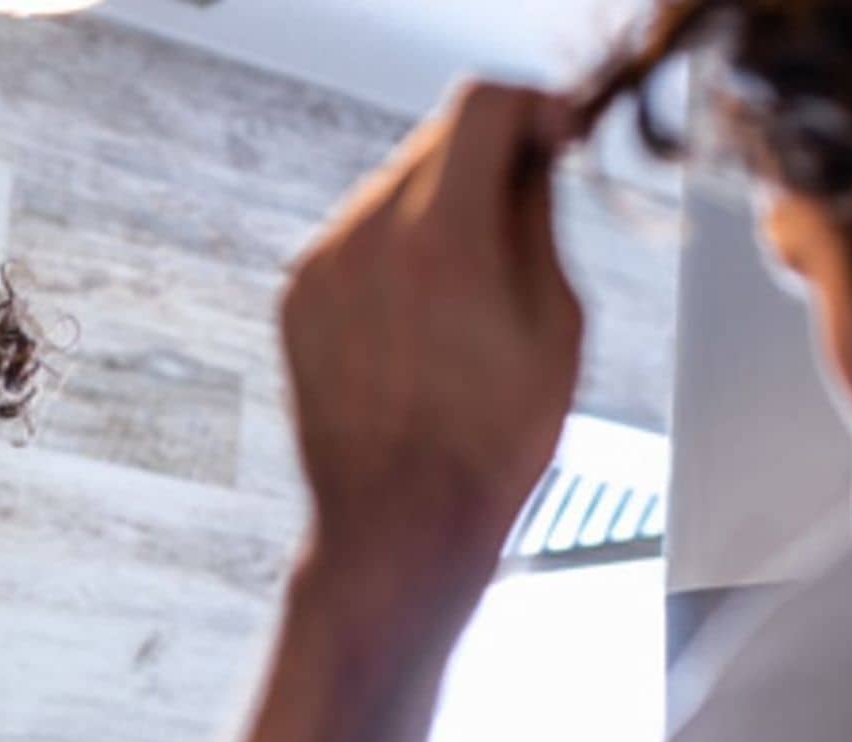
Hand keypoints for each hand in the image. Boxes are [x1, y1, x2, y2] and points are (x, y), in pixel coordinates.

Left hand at [281, 82, 583, 596]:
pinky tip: (424, 318)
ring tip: (473, 290)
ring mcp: (320, 267)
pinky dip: (395, 250)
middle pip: (435, 139)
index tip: (556, 138)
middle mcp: (365, 239)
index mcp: (440, 240)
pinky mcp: (295, 297)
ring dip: (440, 206)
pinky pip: (357, 237)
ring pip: (393, 186)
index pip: (482, 105)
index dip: (532, 109)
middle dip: (488, 157)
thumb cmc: (490, 445)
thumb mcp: (556, 324)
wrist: (398, 527)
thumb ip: (537, 217)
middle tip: (526, 209)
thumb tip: (532, 152)